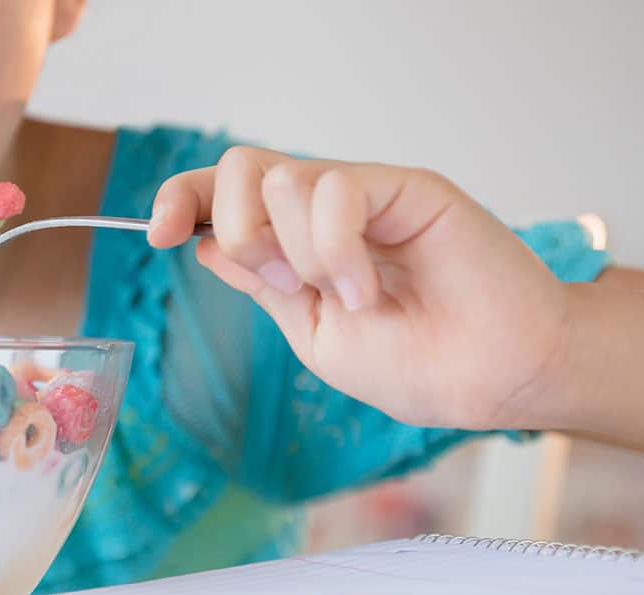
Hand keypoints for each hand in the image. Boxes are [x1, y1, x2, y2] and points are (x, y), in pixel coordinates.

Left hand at [149, 147, 570, 430]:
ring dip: (299, 253)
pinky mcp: (405, 186)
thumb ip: (261, 283)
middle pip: (239, 167)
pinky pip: (336, 188)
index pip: (223, 193)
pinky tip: (370, 287)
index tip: (156, 234)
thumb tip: (206, 243)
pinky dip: (339, 250)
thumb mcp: (311, 331)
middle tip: (284, 283)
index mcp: (295, 242)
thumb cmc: (412, 364)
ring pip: (281, 178)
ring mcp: (365, 193)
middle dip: (236, 228)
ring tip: (350, 296)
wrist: (487, 380)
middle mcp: (325, 209)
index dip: (181, 198)